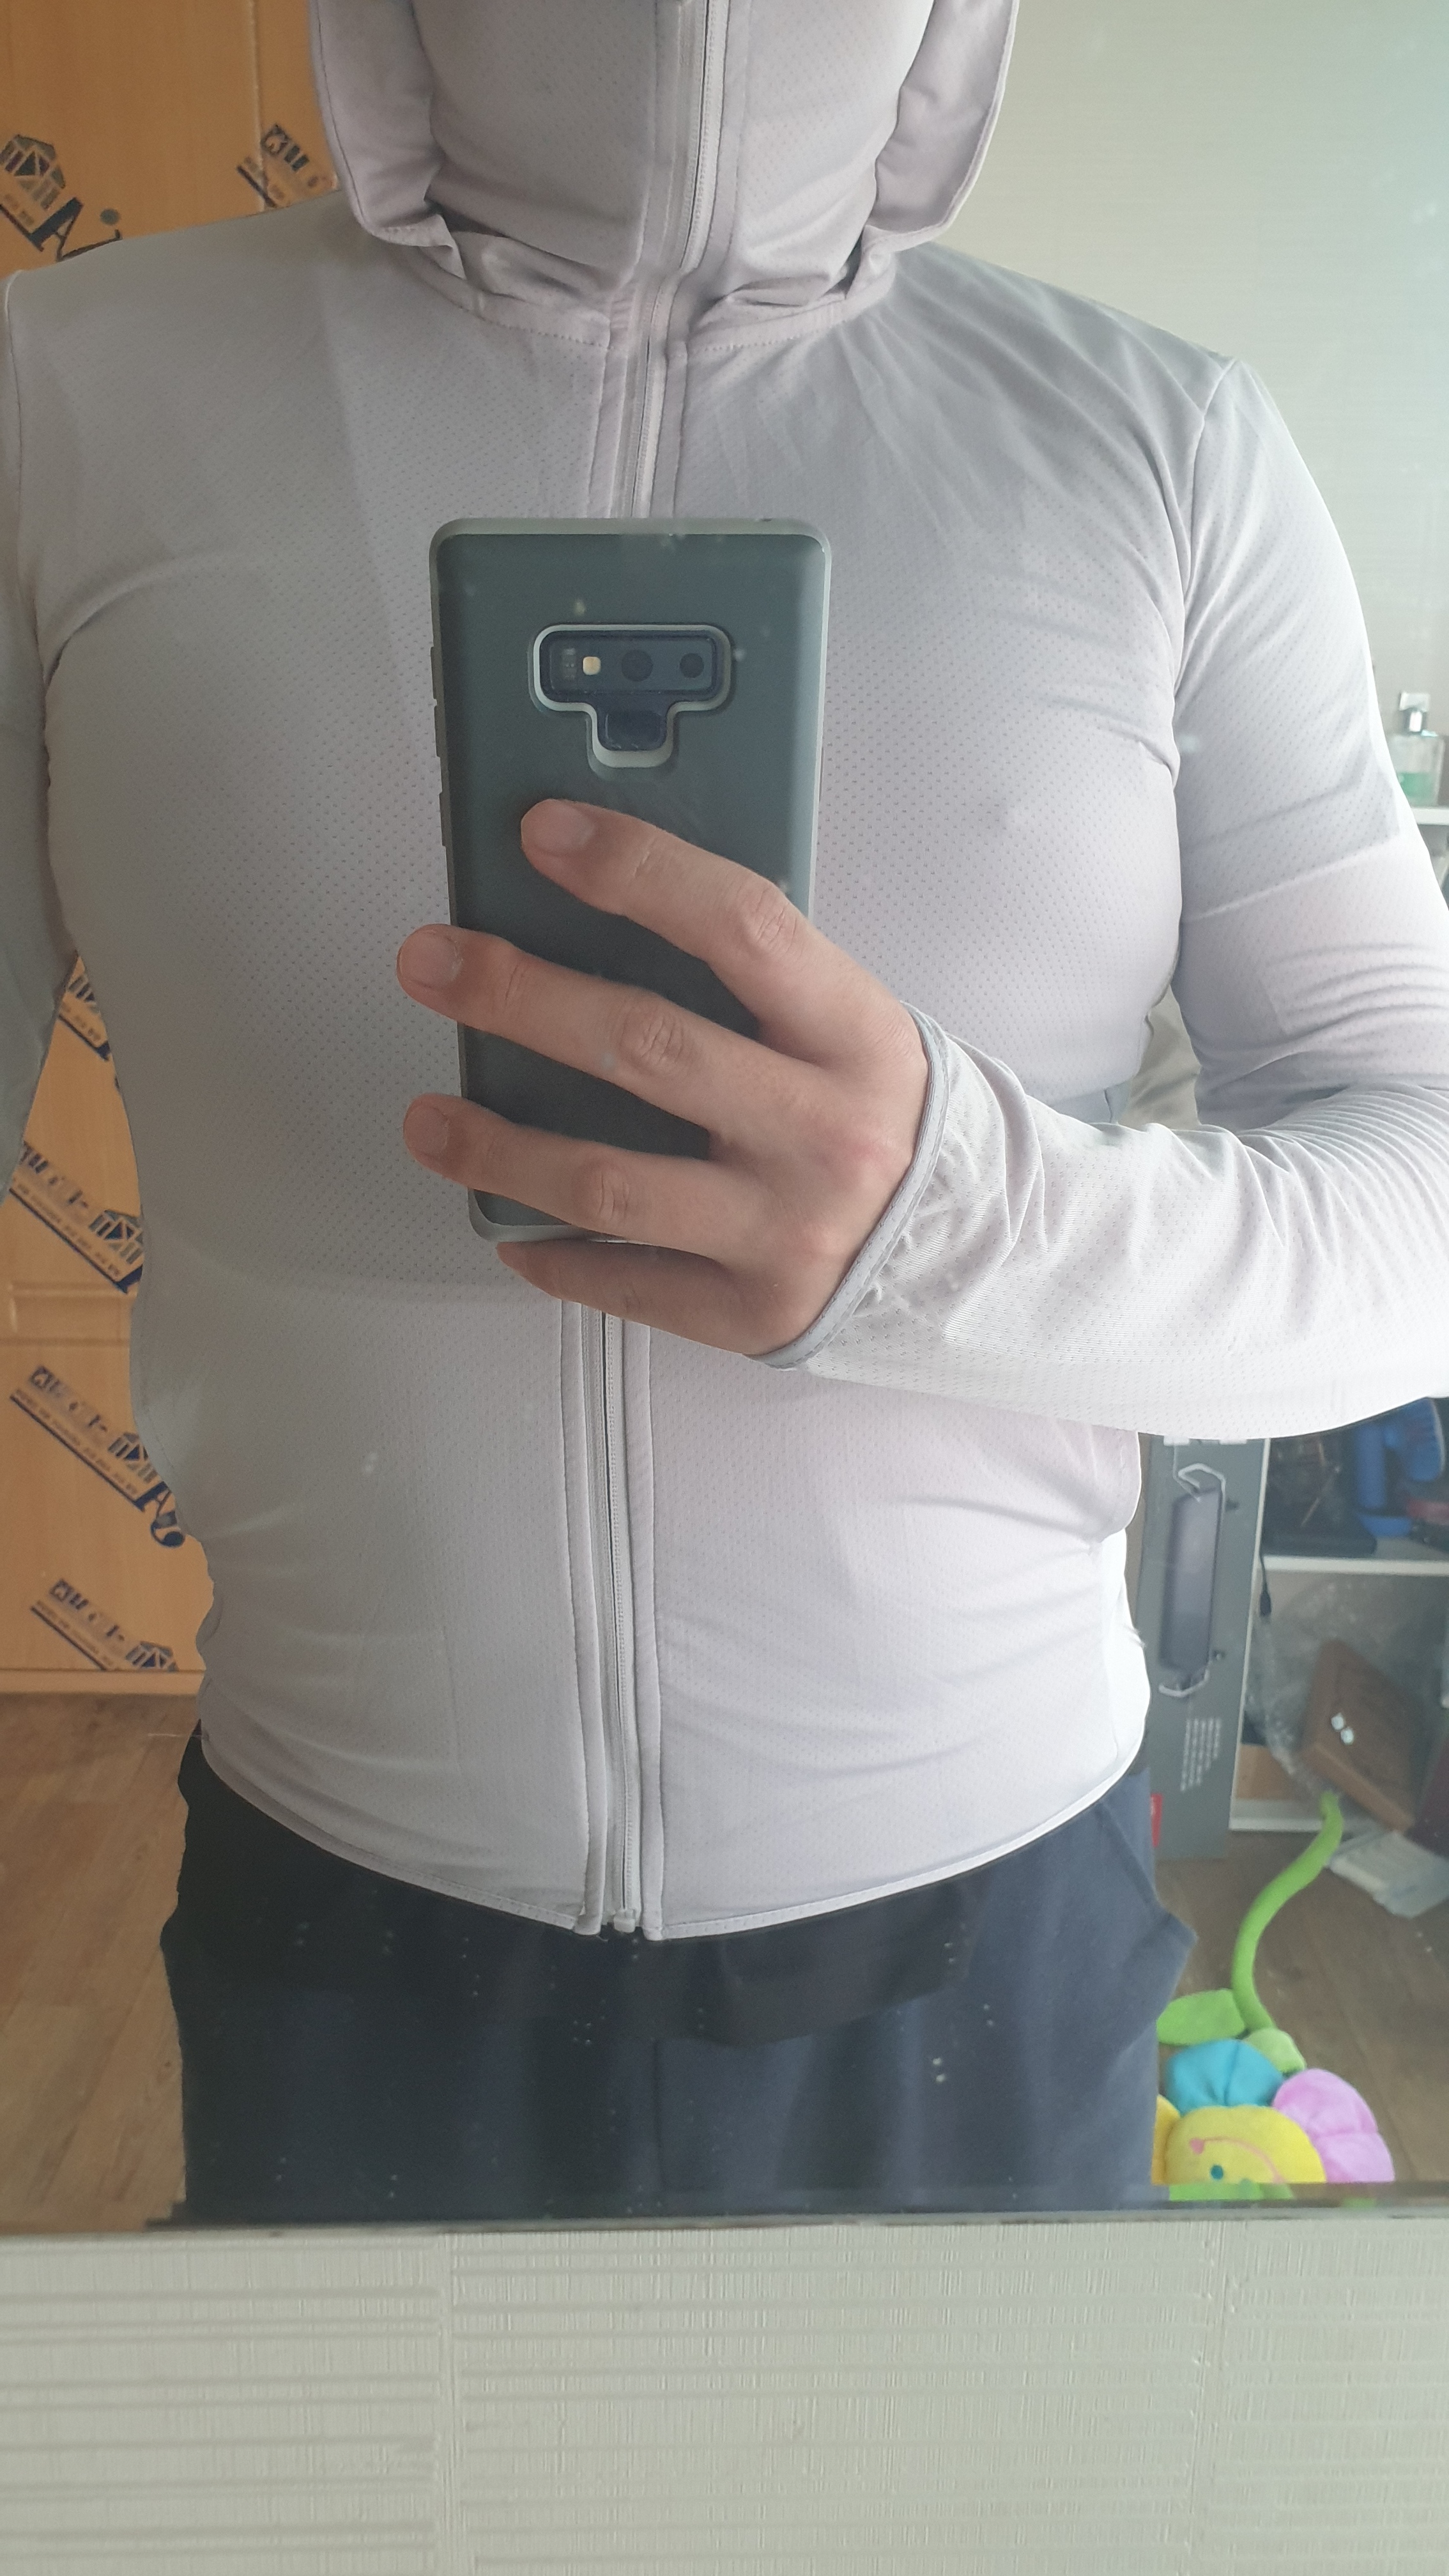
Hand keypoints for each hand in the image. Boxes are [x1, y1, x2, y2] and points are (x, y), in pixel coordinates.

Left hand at [396, 800, 928, 1353]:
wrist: (968, 1249)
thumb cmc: (875, 1114)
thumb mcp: (845, 1026)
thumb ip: (749, 979)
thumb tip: (588, 912)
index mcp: (856, 1037)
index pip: (741, 926)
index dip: (636, 870)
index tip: (542, 835)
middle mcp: (824, 1135)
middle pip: (645, 1048)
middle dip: (518, 996)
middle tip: (432, 963)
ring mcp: (787, 1232)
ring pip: (607, 1182)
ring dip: (496, 1147)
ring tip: (428, 1120)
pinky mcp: (752, 1313)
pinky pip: (621, 1282)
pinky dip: (549, 1252)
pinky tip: (507, 1223)